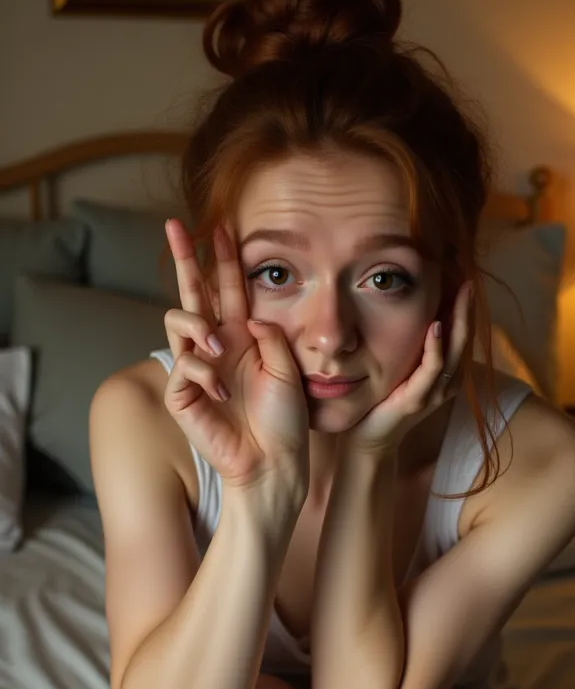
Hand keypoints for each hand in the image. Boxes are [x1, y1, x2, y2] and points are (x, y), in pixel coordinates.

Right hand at [162, 220, 308, 490]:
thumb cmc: (284, 420)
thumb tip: (249, 315)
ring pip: (178, 319)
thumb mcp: (288, 368)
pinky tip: (222, 394)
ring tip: (217, 346)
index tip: (223, 226)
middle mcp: (217, 345)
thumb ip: (269, 336)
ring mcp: (197, 367)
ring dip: (197, 325)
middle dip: (184, 257)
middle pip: (193, 291)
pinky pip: (182, 363)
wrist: (271, 462)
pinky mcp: (182, 392)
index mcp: (244, 337)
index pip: (230, 289)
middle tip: (173, 226)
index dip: (225, 258)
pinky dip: (202, 372)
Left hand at [345, 282, 472, 452]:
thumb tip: (417, 312)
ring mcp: (433, 393)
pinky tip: (436, 326)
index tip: (465, 281)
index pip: (463, 337)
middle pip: (465, 341)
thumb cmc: (385, 400)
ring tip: (461, 295)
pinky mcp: (416, 400)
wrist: (368, 437)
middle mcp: (446, 383)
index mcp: (446, 375)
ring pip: (455, 353)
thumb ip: (415, 347)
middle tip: (469, 282)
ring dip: (459, 322)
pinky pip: (432, 370)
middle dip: (468, 311)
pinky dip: (436, 348)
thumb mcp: (404, 368)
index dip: (467, 311)